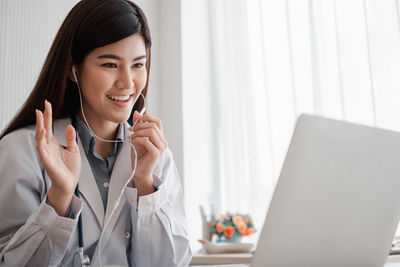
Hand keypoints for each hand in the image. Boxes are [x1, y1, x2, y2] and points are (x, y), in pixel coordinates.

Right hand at [35, 100, 80, 215]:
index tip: (47, 104)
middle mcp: (48, 147)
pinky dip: (41, 140)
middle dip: (42, 118)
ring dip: (40, 126)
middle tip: (43, 106)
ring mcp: (46, 153)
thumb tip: (70, 126)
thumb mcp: (73, 149)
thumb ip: (71, 138)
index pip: (49, 126)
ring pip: (40, 137)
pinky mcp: (47, 161)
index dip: (48, 116)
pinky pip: (42, 149)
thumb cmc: (70, 168)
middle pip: (43, 129)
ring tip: (40, 115)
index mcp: (53, 143)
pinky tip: (43, 132)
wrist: (70, 183)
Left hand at [129, 111, 167, 195]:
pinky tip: (132, 142)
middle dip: (139, 126)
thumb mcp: (137, 138)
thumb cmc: (139, 156)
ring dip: (138, 133)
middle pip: (153, 125)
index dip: (146, 117)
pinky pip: (146, 140)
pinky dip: (137, 139)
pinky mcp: (156, 153)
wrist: (139, 171)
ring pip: (150, 131)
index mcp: (160, 137)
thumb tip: (136, 113)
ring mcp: (161, 148)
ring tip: (131, 137)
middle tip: (131, 131)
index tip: (136, 120)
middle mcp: (163, 142)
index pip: (157, 121)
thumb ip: (138, 126)